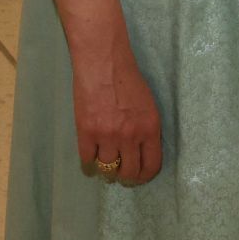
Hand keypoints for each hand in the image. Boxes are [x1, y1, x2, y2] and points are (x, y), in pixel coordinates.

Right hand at [71, 35, 163, 185]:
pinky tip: (91, 157)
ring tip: (105, 162)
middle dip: (125, 176)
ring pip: (107, 168)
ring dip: (106, 169)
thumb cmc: (128, 79)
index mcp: (150, 128)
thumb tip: (142, 153)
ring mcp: (107, 135)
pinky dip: (89, 162)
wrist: (103, 62)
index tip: (139, 176)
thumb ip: (146, 129)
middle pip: (128, 172)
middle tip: (120, 173)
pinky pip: (87, 160)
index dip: (144, 175)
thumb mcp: (148, 105)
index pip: (151, 165)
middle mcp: (131, 135)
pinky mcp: (87, 132)